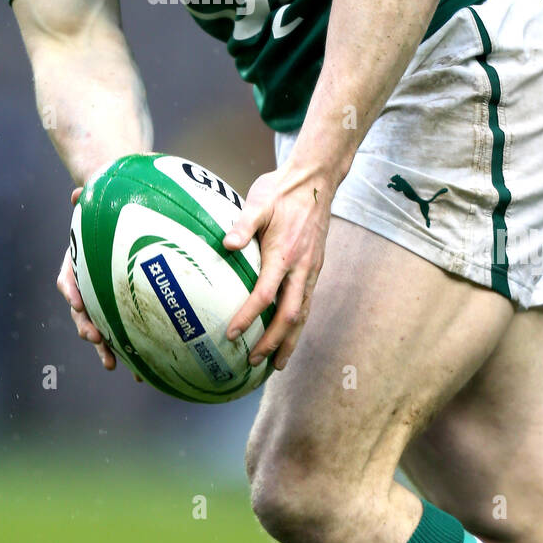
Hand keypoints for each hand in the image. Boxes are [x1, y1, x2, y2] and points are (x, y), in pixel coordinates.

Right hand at [56, 186, 142, 379]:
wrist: (120, 224)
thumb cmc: (108, 214)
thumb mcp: (98, 204)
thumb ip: (88, 200)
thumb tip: (77, 192)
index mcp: (77, 265)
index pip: (68, 280)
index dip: (72, 292)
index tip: (77, 301)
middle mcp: (86, 288)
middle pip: (82, 312)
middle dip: (86, 328)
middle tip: (95, 338)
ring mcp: (103, 303)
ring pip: (99, 329)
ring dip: (105, 348)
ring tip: (113, 364)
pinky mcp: (121, 312)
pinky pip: (124, 333)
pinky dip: (131, 350)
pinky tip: (143, 369)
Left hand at [222, 166, 331, 369]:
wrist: (316, 179)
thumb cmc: (282, 190)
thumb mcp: (259, 201)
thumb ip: (243, 224)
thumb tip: (226, 245)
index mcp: (285, 254)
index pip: (266, 295)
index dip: (249, 317)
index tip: (232, 334)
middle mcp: (302, 267)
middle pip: (290, 315)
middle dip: (274, 342)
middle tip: (255, 362)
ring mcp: (311, 269)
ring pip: (304, 313)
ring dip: (290, 340)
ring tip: (277, 363)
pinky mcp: (314, 267)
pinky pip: (307, 302)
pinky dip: (298, 323)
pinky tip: (288, 333)